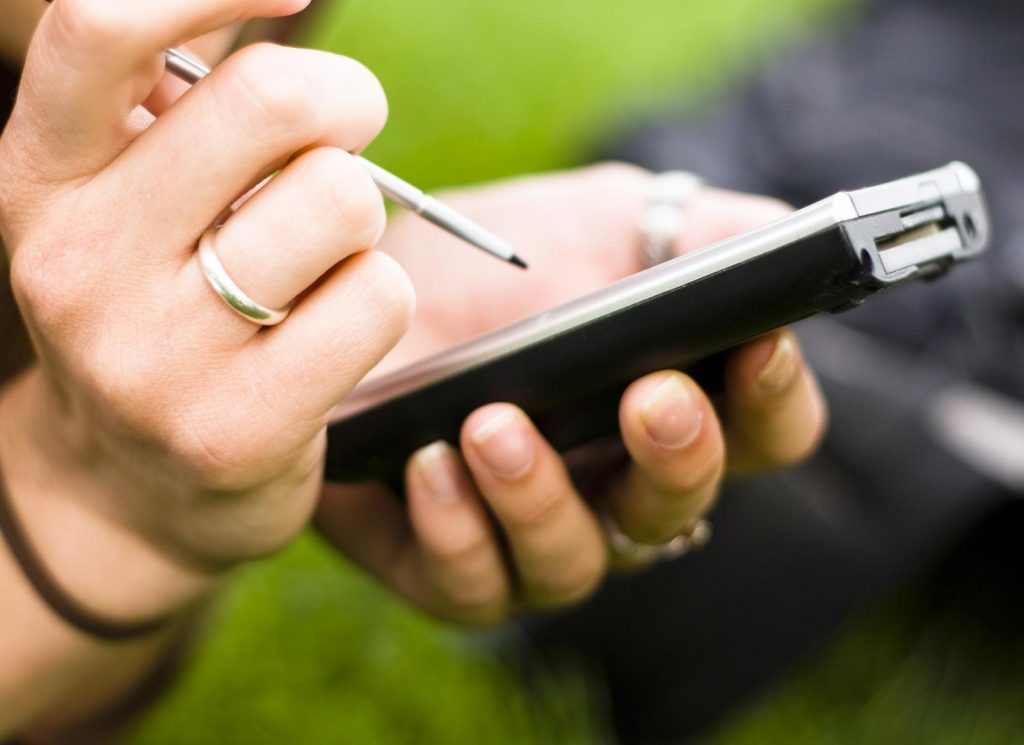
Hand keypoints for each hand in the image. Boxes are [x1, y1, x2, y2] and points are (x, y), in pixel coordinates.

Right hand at [0, 0, 412, 620]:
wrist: (131, 490)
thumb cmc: (154, 314)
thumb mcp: (117, 207)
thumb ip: (168, 114)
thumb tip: (271, 8)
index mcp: (38, 181)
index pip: (102, 30)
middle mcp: (79, 263)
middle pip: (275, 102)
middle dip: (345, 104)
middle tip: (346, 137)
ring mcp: (154, 358)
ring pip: (344, 202)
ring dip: (363, 220)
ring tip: (319, 258)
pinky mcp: (237, 428)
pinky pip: (378, 298)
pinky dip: (381, 297)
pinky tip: (333, 327)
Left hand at [316, 164, 826, 624]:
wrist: (367, 285)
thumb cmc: (494, 258)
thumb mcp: (598, 220)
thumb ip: (696, 233)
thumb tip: (782, 243)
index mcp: (669, 410)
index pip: (762, 432)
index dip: (775, 398)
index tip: (760, 342)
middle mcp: (613, 488)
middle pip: (679, 507)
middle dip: (677, 456)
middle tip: (650, 396)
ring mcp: (532, 534)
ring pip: (573, 563)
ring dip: (542, 498)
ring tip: (495, 425)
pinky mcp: (446, 563)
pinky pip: (472, 585)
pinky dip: (457, 532)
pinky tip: (430, 463)